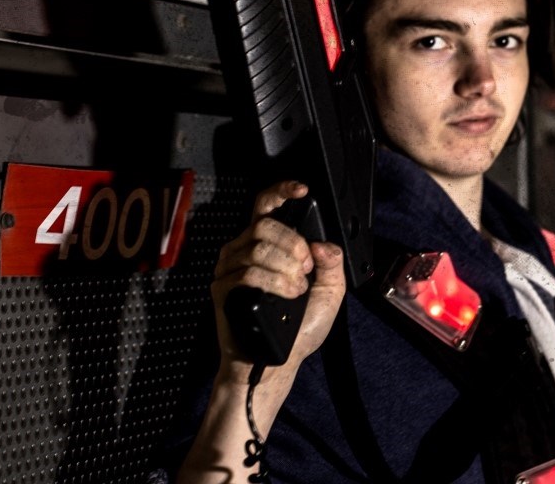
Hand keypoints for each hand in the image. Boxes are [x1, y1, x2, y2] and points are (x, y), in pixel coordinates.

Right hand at [210, 180, 345, 381]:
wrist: (277, 363)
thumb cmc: (299, 329)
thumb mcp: (330, 292)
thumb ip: (332, 263)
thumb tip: (323, 244)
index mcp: (270, 245)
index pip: (268, 207)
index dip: (281, 192)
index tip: (301, 191)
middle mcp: (246, 251)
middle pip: (265, 225)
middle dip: (294, 244)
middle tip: (306, 267)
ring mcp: (231, 269)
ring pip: (257, 248)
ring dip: (286, 269)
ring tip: (296, 289)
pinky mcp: (222, 289)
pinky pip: (246, 274)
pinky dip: (273, 283)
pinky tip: (284, 295)